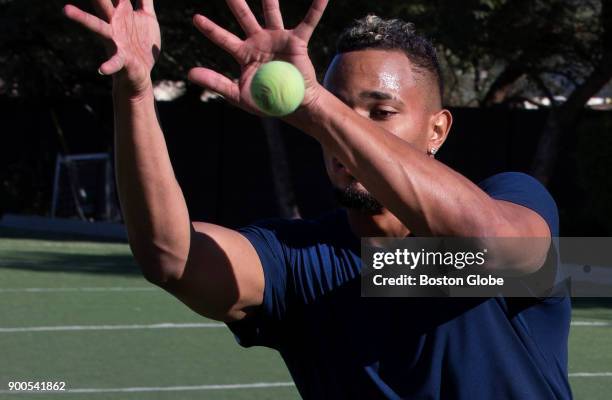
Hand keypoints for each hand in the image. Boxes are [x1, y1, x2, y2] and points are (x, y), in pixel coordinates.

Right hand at [63, 0, 160, 95]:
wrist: (140, 74)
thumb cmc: (141, 44)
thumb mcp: (147, 18)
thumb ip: (144, 0)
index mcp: (120, 11)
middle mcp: (114, 23)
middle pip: (100, 2)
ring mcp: (115, 40)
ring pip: (97, 26)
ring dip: (82, 18)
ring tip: (66, 10)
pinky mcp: (122, 58)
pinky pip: (114, 61)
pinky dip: (108, 65)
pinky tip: (101, 69)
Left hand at [188, 0, 327, 115]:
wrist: (294, 106)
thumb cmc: (266, 102)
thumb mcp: (238, 95)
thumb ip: (215, 82)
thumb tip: (189, 73)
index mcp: (244, 54)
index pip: (223, 38)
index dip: (210, 29)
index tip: (195, 18)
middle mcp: (259, 41)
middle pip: (243, 16)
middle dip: (235, 2)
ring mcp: (278, 38)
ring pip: (271, 12)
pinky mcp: (297, 41)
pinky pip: (308, 22)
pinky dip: (316, 8)